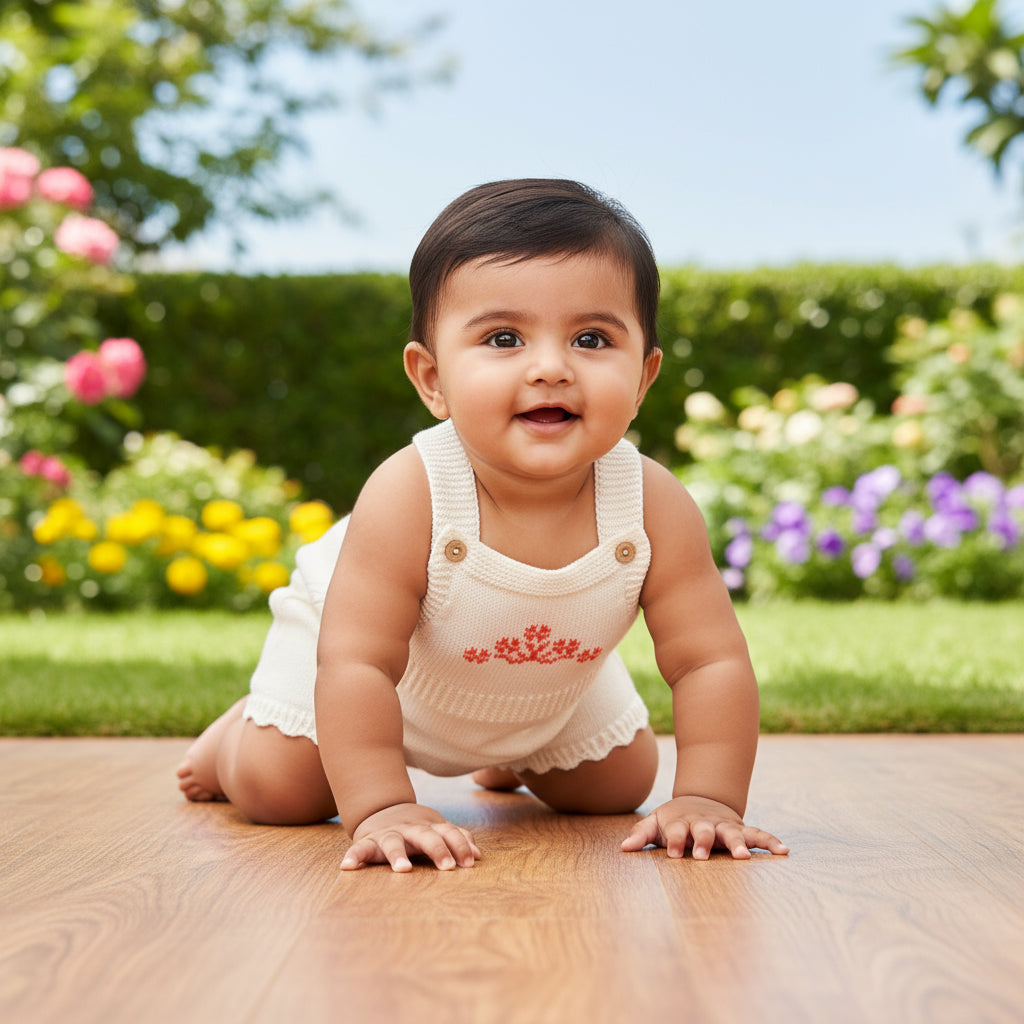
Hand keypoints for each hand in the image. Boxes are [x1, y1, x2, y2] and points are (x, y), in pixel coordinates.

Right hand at [341, 803, 481, 871]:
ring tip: (403, 869)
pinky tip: (348, 867)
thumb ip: (457, 839)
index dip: (460, 845)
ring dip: (397, 854)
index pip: (449, 832)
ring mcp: (388, 834)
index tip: (471, 862)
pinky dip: (354, 856)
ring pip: (393, 842)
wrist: (382, 808)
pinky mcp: (368, 841)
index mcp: (429, 827)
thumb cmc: (416, 828)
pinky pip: (360, 848)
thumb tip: (478, 855)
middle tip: (448, 867)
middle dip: (438, 849)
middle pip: (425, 836)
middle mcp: (410, 829)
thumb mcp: (437, 829)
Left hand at [621, 795, 788, 860]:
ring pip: (733, 833)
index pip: (676, 831)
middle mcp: (705, 823)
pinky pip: (758, 834)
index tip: (672, 854)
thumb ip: (641, 835)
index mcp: (682, 822)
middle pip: (705, 831)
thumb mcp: (656, 823)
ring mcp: (725, 826)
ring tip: (743, 858)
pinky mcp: (742, 829)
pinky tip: (784, 851)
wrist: (700, 799)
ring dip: (738, 845)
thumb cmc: (674, 819)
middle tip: (701, 856)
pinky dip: (771, 841)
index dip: (674, 841)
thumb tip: (624, 849)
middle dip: (703, 842)